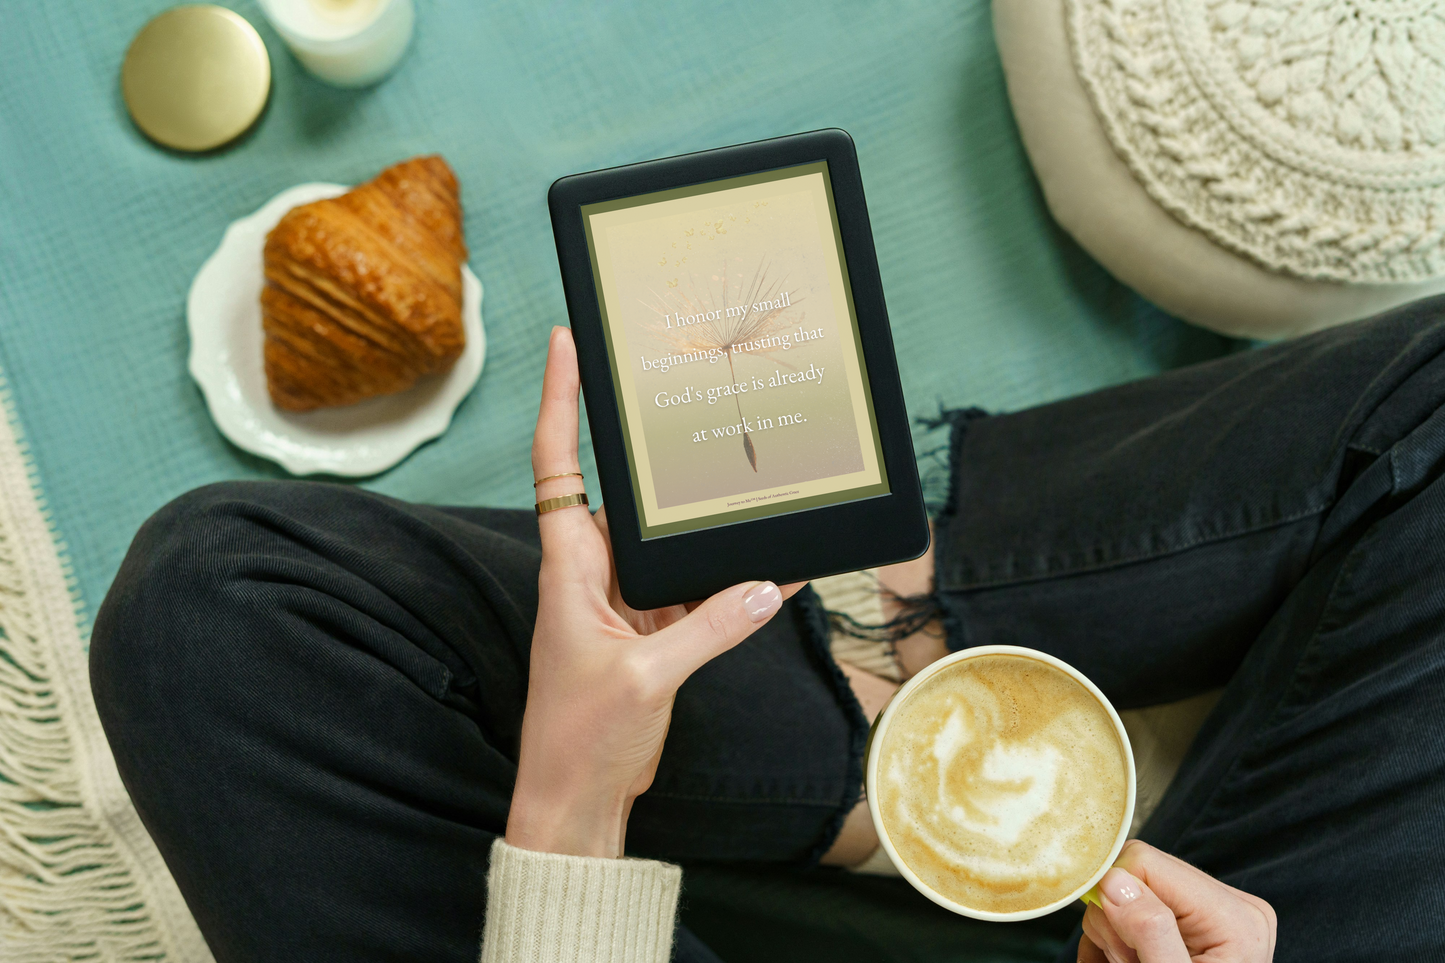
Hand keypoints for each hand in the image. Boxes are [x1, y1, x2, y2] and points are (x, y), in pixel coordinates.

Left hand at [506, 326, 803, 858]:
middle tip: (688, 393)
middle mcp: (593, 574)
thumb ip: (708, 629)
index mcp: (569, 568)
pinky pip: (698, 590)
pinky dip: (732, 581)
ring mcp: (624, 603)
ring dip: (702, 519)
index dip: (559, 400)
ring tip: (749, 474)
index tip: (567, 343)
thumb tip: (762, 586)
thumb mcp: (645, 678)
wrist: (578, 800)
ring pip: (668, 540)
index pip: (558, 463)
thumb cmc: (580, 738)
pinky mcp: (653, 632)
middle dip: (655, 447)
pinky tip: (776, 570)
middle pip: (624, 491)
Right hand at [1080, 840, 1275, 962]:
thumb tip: (1114, 881)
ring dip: (1115, 935)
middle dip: (1117, 921)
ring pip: (1128, 892)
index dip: (1114, 897)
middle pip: (1136, 874)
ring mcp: (1212, 912)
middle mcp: (1231, 904)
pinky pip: (1134, 909)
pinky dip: (1116, 940)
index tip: (1120, 946)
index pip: (1146, 863)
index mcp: (1235, 916)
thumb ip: (1151, 932)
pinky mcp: (1192, 922)